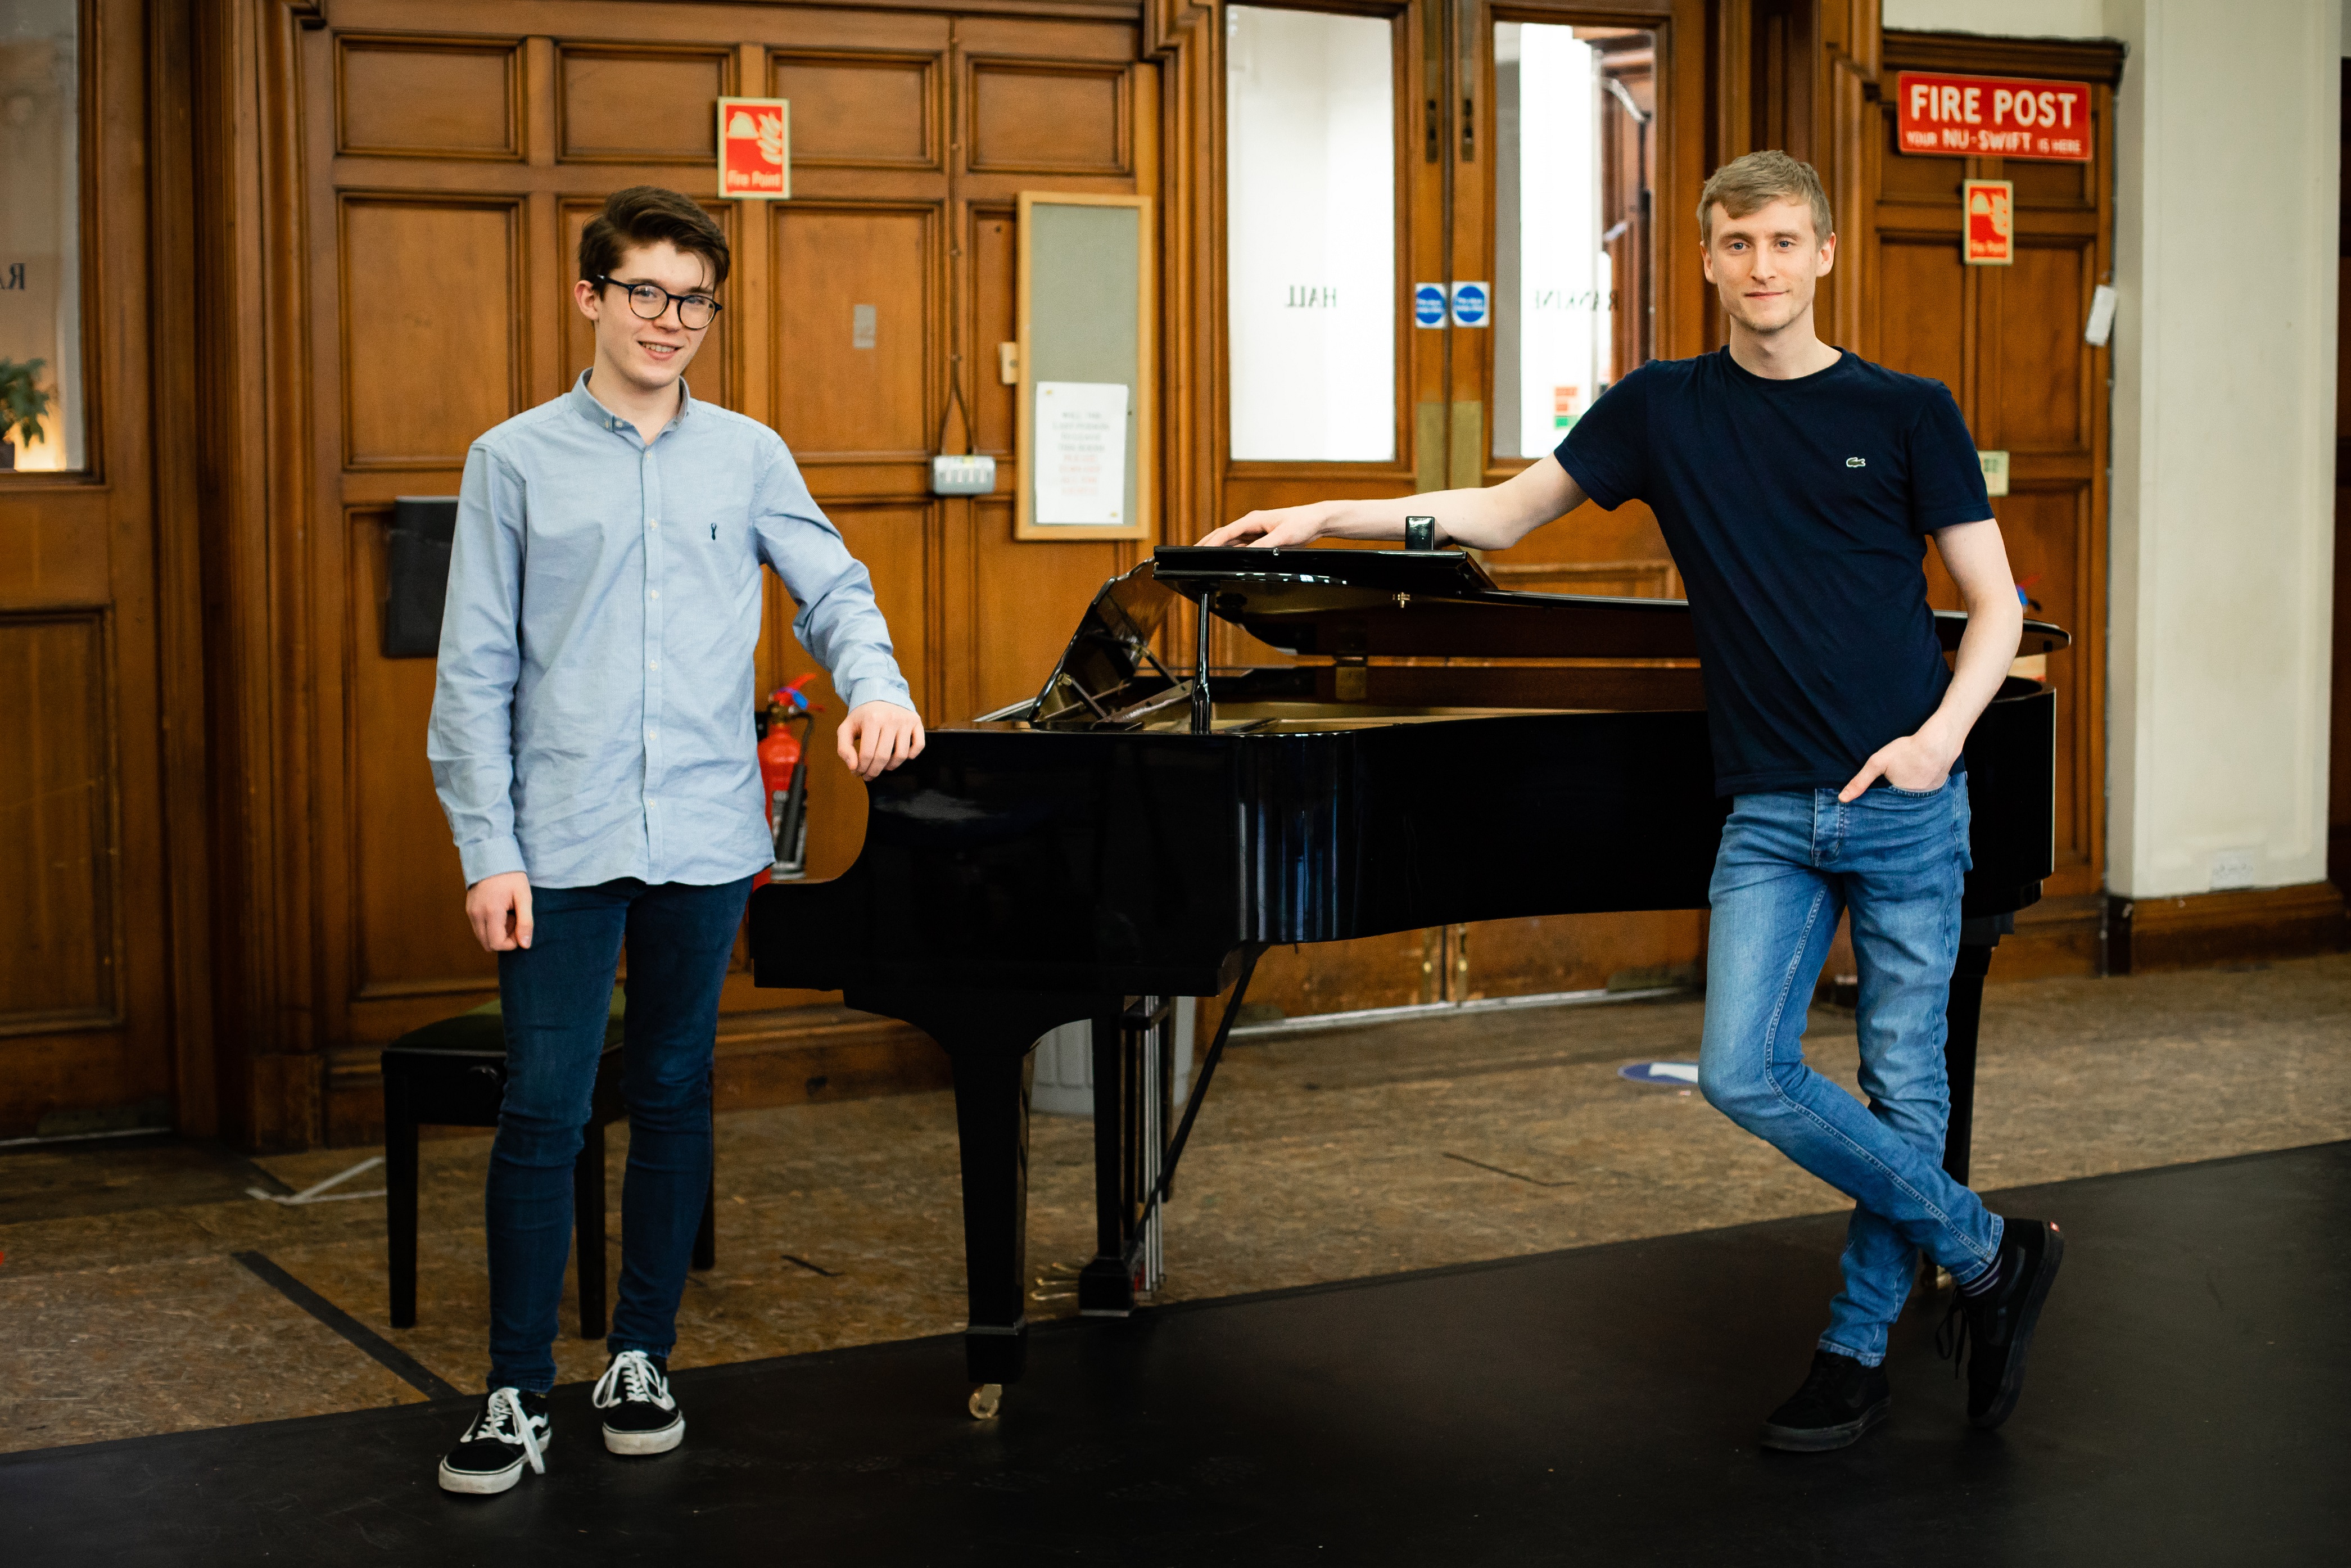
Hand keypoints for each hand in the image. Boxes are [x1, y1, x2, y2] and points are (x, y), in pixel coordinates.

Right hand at [465, 871, 533, 952]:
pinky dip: (490, 926)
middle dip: (504, 939)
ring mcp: (470, 912)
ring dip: (496, 933)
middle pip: (488, 945)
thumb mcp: (524, 896)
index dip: (511, 942)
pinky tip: (499, 911)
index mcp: (491, 912)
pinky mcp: (469, 910)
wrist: (492, 857)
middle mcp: (476, 915)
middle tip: (514, 920)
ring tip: (507, 914)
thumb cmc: (511, 876)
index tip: (520, 926)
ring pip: (482, 938)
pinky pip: (479, 928)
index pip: (497, 944)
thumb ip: (526, 922)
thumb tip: (525, 945)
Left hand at [838, 700, 924, 779]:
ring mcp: (905, 720)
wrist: (880, 694)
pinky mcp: (916, 722)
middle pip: (883, 757)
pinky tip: (899, 756)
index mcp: (872, 719)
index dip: (861, 768)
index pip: (867, 754)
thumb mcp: (846, 728)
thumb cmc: (863, 716)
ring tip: (882, 766)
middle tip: (868, 775)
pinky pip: (918, 746)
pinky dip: (910, 756)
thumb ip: (844, 748)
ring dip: (890, 767)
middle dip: (874, 771)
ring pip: (902, 755)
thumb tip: (853, 767)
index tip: (857, 772)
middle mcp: (891, 718)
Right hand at [1197, 502, 1332, 548]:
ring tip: (1205, 557)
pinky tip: (1226, 559)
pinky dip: (1232, 552)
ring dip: (1219, 548)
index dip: (1212, 542)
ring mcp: (1256, 531)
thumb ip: (1265, 546)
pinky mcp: (1262, 537)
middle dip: (1208, 543)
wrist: (1316, 520)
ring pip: (1232, 541)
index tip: (1200, 551)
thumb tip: (1249, 554)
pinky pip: (1242, 546)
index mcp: (1253, 519)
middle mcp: (1251, 524)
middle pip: (1224, 535)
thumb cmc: (1302, 522)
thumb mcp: (1283, 536)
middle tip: (1193, 553)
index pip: (1226, 532)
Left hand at [1838, 732, 1955, 801]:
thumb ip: (1860, 781)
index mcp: (1899, 802)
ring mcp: (1928, 799)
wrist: (1938, 742)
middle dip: (1890, 805)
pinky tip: (1912, 783)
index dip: (1876, 808)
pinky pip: (1923, 796)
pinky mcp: (1937, 791)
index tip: (1868, 807)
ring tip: (1899, 787)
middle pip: (1897, 808)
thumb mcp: (1878, 763)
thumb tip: (1842, 799)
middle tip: (1885, 792)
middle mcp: (1916, 805)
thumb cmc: (1907, 751)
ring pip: (1911, 803)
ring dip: (1904, 800)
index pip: (1883, 811)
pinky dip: (1916, 793)